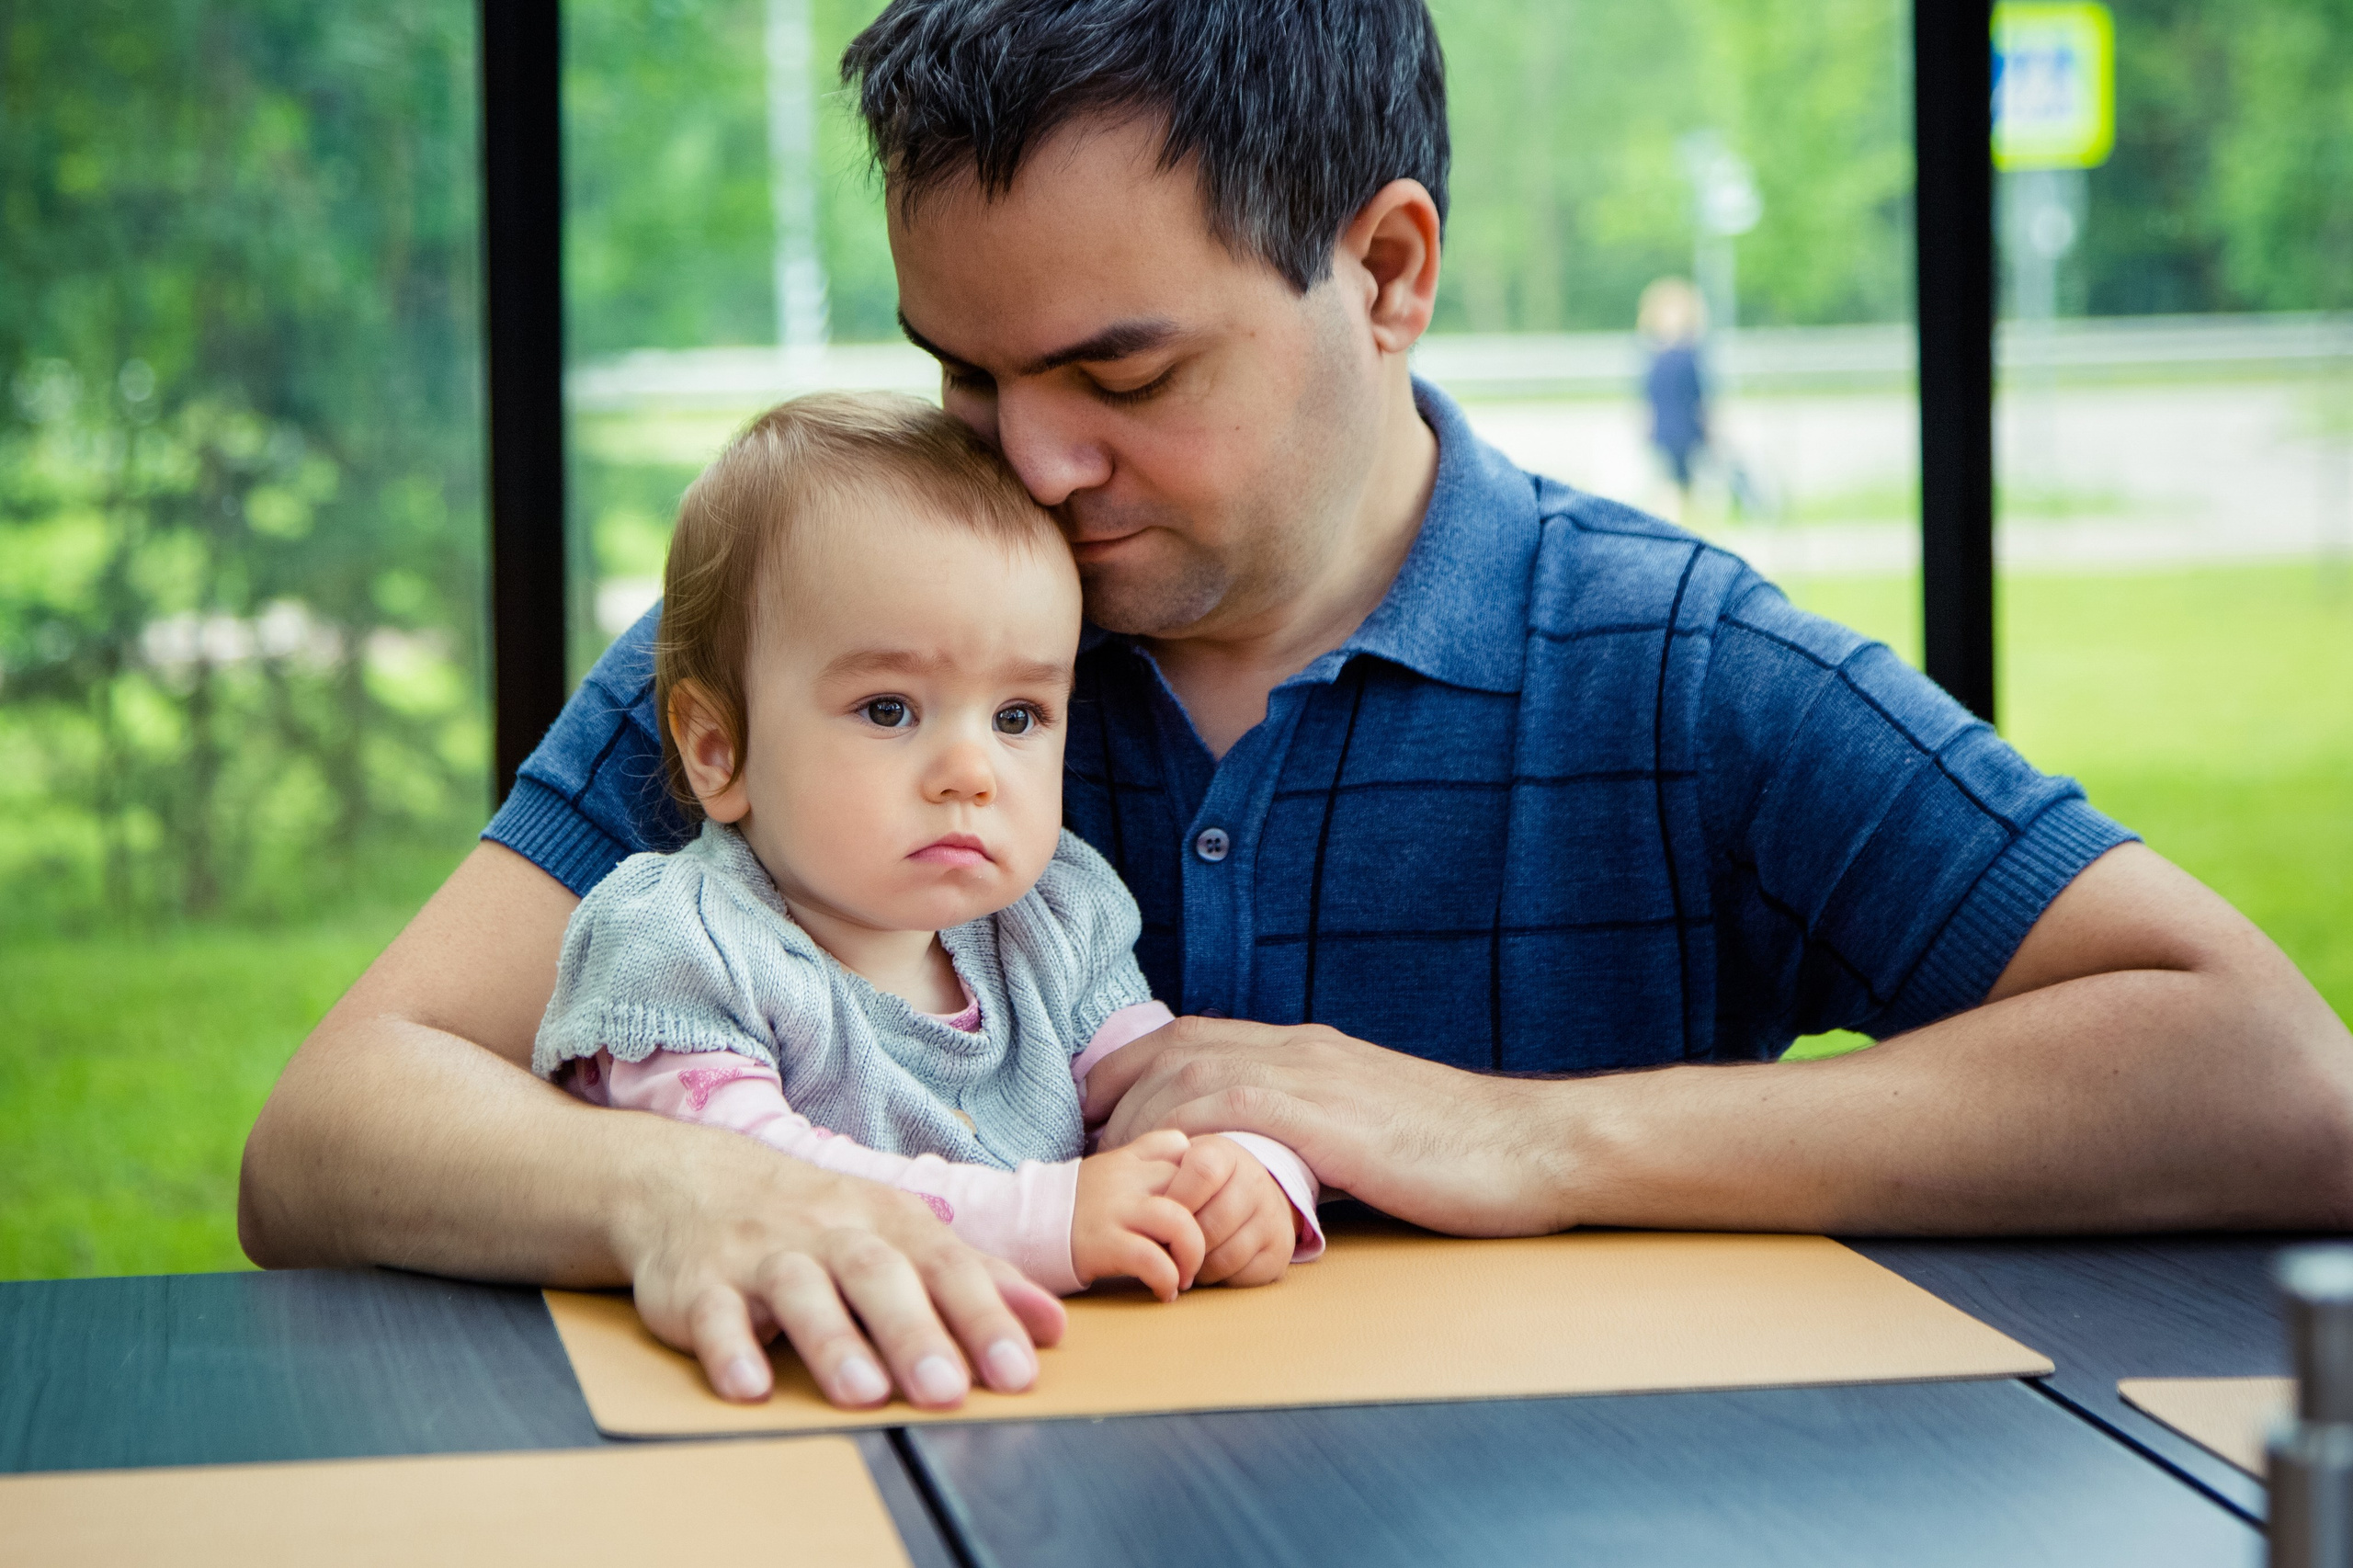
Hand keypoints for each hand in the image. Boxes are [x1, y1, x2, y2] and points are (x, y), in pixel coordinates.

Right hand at [624, 1126, 1067, 1410]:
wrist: (691, 1182)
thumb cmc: (816, 1221)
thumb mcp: (897, 1234)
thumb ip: (973, 1280)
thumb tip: (1052, 1326)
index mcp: (886, 1221)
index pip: (946, 1265)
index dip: (984, 1316)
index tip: (1018, 1371)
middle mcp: (829, 1231)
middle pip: (877, 1273)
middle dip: (915, 1331)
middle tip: (948, 1391)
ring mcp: (761, 1256)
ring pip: (799, 1290)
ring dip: (833, 1341)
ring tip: (865, 1394)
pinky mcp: (698, 1285)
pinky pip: (712, 1314)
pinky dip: (729, 1350)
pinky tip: (750, 1387)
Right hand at [1071, 1128, 1207, 1299]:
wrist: (1018, 1224)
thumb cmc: (1072, 1208)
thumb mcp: (1106, 1174)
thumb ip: (1141, 1169)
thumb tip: (1189, 1187)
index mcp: (1128, 1158)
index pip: (1181, 1147)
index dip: (1200, 1178)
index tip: (1199, 1208)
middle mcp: (1125, 1178)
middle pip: (1191, 1185)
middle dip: (1209, 1223)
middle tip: (1200, 1253)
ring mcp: (1114, 1209)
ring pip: (1179, 1222)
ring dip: (1193, 1255)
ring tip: (1185, 1276)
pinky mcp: (1102, 1243)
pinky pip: (1151, 1260)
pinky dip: (1167, 1280)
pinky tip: (1163, 1292)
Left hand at [1081, 1015, 1563, 1236]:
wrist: (1533, 1147)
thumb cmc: (1461, 1152)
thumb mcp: (1368, 1131)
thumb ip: (1312, 1137)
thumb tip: (1263, 1172)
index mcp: (1307, 1050)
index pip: (1193, 1037)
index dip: (1132, 1071)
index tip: (1101, 1114)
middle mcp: (1300, 1049)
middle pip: (1174, 1045)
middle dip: (1113, 1088)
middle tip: (1084, 1141)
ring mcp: (1314, 1075)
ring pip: (1190, 1070)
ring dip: (1136, 1112)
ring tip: (1110, 1162)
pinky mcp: (1329, 1114)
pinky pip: (1232, 1106)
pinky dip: (1185, 1127)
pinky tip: (1162, 1162)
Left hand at [1164, 1135, 1293, 1286]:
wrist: (1251, 1196)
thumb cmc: (1198, 1185)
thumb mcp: (1180, 1164)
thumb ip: (1156, 1169)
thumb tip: (1139, 1201)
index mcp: (1226, 1155)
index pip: (1202, 1173)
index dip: (1175, 1200)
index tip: (1158, 1216)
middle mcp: (1256, 1182)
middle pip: (1213, 1223)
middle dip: (1182, 1243)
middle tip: (1164, 1250)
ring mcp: (1272, 1217)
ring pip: (1226, 1254)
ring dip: (1197, 1266)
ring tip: (1183, 1260)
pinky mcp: (1280, 1250)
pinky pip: (1242, 1275)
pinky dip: (1218, 1278)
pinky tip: (1206, 1267)